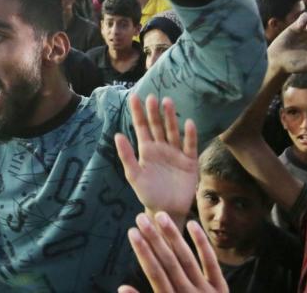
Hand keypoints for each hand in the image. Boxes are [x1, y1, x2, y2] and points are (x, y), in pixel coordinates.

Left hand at [115, 95, 197, 220]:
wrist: (166, 210)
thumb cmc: (148, 194)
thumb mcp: (134, 175)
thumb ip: (126, 156)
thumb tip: (117, 135)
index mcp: (146, 150)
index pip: (141, 127)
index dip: (138, 113)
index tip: (134, 97)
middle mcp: (161, 148)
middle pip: (157, 126)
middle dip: (154, 112)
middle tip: (152, 97)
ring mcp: (176, 153)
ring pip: (173, 132)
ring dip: (170, 118)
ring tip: (167, 102)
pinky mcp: (189, 162)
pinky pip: (190, 146)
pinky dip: (189, 135)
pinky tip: (188, 123)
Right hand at [118, 213, 228, 292]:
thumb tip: (122, 287)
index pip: (154, 274)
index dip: (143, 252)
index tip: (132, 233)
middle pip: (168, 263)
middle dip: (154, 239)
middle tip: (141, 217)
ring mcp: (206, 292)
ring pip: (187, 260)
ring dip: (173, 237)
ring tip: (161, 216)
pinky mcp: (221, 290)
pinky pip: (212, 263)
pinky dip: (203, 244)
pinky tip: (192, 224)